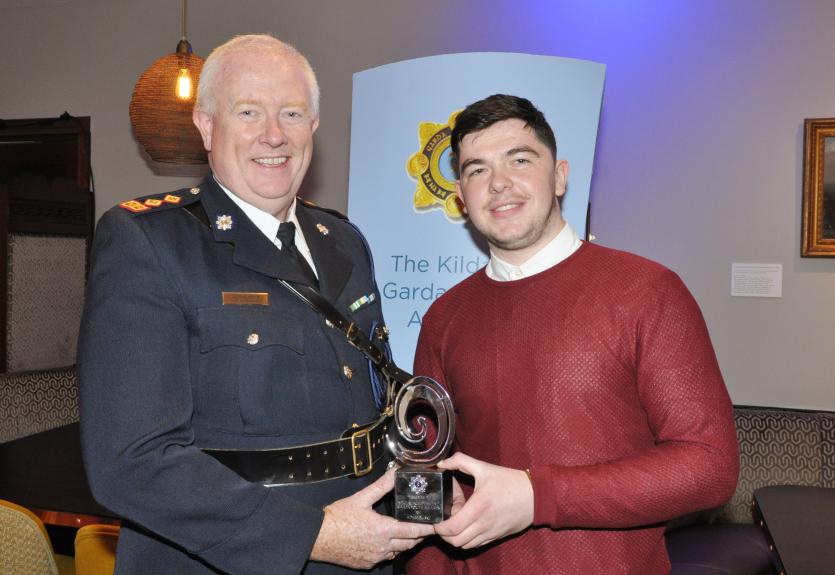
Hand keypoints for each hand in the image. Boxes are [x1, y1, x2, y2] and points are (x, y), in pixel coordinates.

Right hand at [310, 468, 434, 568]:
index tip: (437, 526)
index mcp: (384, 530)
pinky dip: (389, 551)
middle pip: (409, 544)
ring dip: (404, 544)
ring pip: (397, 552)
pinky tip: (386, 542)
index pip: (413, 531)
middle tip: (424, 527)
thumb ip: (382, 486)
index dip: (427, 529)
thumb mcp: (362, 498)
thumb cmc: (338, 516)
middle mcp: (382, 547)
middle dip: (418, 536)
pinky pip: (384, 558)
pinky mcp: (366, 563)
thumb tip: (395, 472)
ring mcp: (374, 557)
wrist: (318, 536)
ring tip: (408, 534)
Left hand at [433, 452, 532, 548]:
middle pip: (455, 541)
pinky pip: (476, 545)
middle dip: (444, 534)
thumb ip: (461, 461)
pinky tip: (468, 526)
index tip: (436, 518)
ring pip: (465, 546)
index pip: (451, 528)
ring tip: (456, 522)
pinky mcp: (496, 537)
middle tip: (444, 520)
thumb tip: (442, 463)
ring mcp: (490, 533)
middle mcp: (483, 524)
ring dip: (455, 537)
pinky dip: (467, 540)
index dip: (439, 527)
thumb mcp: (484, 467)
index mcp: (478, 507)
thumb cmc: (510, 482)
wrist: (536, 496)